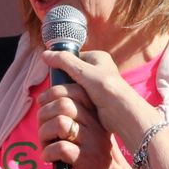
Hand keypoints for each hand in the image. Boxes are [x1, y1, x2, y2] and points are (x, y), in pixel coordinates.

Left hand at [37, 80, 136, 168]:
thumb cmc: (98, 159)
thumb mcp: (92, 134)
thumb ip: (76, 118)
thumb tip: (46, 105)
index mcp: (96, 114)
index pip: (73, 90)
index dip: (51, 94)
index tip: (43, 106)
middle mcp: (96, 124)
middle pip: (62, 104)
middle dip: (43, 116)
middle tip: (44, 131)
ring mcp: (92, 142)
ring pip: (60, 123)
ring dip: (44, 134)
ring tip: (46, 146)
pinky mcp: (87, 160)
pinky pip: (60, 147)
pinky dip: (48, 152)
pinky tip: (50, 159)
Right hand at [40, 48, 159, 145]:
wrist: (124, 113)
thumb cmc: (107, 89)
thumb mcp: (83, 71)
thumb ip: (64, 61)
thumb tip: (44, 54)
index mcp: (98, 57)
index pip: (73, 58)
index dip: (62, 66)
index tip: (55, 77)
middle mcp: (99, 69)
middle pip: (73, 73)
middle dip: (65, 82)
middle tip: (58, 91)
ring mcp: (98, 85)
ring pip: (75, 86)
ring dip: (69, 93)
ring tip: (64, 99)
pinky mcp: (97, 98)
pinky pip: (80, 97)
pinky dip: (75, 101)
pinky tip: (71, 106)